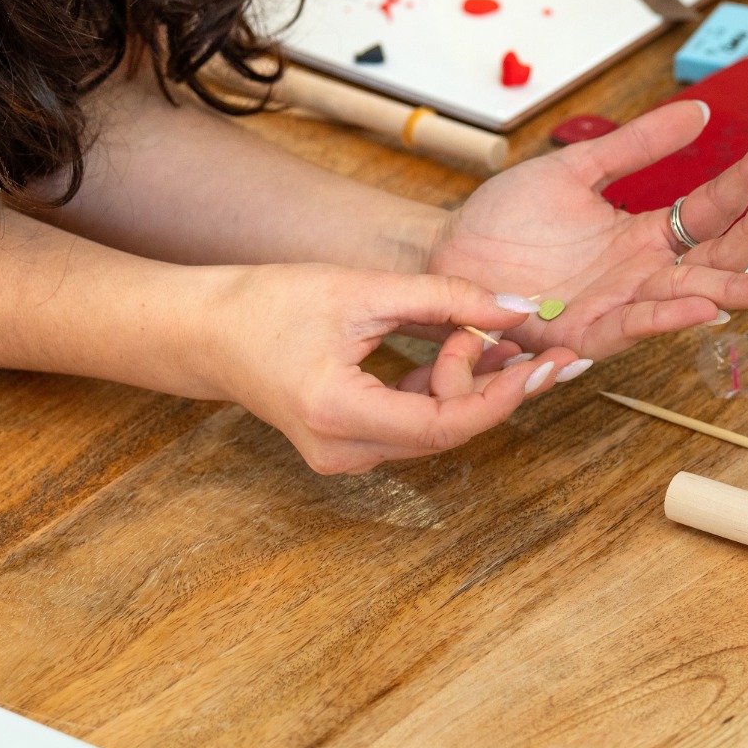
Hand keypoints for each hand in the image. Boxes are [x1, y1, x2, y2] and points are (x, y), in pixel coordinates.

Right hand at [203, 265, 579, 473]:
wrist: (208, 333)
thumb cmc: (271, 303)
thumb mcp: (361, 289)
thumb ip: (442, 298)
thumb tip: (515, 311)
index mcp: (339, 413)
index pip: (444, 425)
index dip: (500, 397)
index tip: (539, 363)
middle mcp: (343, 451)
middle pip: (445, 433)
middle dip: (491, 387)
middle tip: (526, 344)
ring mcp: (343, 458)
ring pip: (433, 433)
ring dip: (468, 389)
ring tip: (487, 338)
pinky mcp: (347, 449)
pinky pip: (412, 428)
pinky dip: (440, 393)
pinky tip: (458, 353)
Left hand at [427, 99, 747, 358]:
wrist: (446, 256)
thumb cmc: (504, 222)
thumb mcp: (576, 170)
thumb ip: (636, 145)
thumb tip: (699, 112)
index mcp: (644, 236)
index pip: (711, 207)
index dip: (747, 178)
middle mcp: (640, 276)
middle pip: (715, 257)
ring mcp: (616, 307)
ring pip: (689, 299)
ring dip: (736, 290)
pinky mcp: (581, 335)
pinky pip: (633, 328)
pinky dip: (670, 317)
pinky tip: (704, 305)